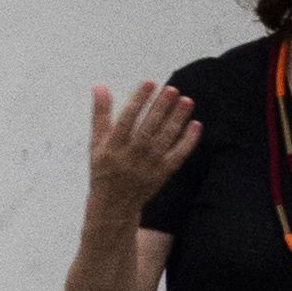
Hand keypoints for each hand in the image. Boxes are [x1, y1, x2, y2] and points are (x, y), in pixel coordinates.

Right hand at [85, 79, 197, 217]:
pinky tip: (195, 124)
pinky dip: (188, 141)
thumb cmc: (104, 169)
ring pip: (165, 139)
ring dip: (177, 119)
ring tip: (186, 100)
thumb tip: (99, 85)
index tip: (149, 83)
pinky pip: (177, 156)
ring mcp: (147, 167)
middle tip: (171, 89)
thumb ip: (100, 115)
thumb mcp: (96, 144)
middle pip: (148, 128)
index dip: (138, 100)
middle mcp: (130, 157)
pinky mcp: (161, 175)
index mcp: (112, 148)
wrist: (113, 208)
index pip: (126, 119)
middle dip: (160, 108)